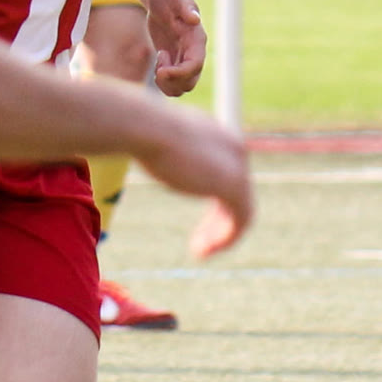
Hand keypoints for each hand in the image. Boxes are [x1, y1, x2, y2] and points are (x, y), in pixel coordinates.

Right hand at [134, 107, 252, 257]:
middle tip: (197, 246)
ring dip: (221, 235)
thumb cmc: (139, 131)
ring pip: (240, 211)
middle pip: (234, 195)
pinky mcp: (235, 184)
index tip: (196, 225)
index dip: (213, 205)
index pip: (224, 176)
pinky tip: (206, 250)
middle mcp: (234, 150)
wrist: (145, 128)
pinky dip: (227, 238)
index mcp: (218, 137)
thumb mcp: (152, 142)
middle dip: (216, 223)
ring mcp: (238, 167)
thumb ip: (162, 152)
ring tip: (200, 253)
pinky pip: (242, 220)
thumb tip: (145, 152)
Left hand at [145, 0, 205, 94]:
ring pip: (182, 87)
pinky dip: (163, 82)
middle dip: (172, 81)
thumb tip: (195, 19)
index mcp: (196, 40)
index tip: (160, 71)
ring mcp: (185, 59)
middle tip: (157, 67)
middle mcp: (194, 52)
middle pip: (190, 82)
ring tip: (158, 65)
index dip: (179, 73)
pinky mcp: (175, 62)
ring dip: (167, 84)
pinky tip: (157, 65)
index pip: (195, 65)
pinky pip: (173, 83)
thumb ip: (185, 7)